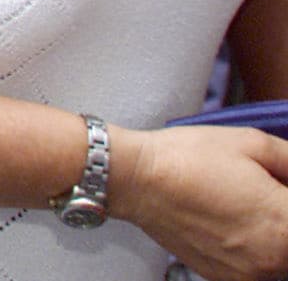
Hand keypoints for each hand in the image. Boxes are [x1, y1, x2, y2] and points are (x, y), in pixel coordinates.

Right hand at [108, 124, 287, 280]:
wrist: (136, 179)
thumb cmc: (189, 157)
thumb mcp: (252, 142)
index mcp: (285, 223)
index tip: (279, 184)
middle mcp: (273, 257)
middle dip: (283, 213)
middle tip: (263, 190)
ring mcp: (248, 273)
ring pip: (280, 256)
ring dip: (273, 233)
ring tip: (242, 204)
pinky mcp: (224, 278)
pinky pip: (256, 266)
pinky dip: (251, 247)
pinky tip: (228, 221)